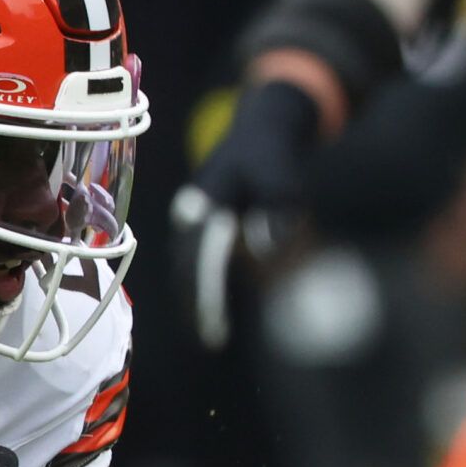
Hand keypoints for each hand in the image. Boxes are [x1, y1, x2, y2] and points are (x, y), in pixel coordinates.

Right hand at [170, 78, 322, 347]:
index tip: (214, 329)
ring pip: (188, 268)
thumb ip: (278, 199)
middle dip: (196, 306)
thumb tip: (267, 247)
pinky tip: (213, 307)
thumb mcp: (279, 165)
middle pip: (186, 269)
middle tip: (211, 342)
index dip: (207, 296)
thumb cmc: (271, 145)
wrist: (262, 124)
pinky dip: (203, 287)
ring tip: (210, 334)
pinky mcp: (200, 225)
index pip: (201, 258)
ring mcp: (191, 220)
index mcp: (201, 202)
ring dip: (197, 300)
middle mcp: (189, 214)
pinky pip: (198, 263)